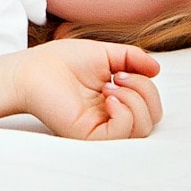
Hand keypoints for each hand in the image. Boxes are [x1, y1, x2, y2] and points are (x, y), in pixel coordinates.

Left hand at [13, 40, 162, 140]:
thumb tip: (157, 70)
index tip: (121, 70)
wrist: (33, 69)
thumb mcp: (106, 54)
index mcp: (117, 102)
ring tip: (110, 86)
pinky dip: (125, 112)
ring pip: (143, 129)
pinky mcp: (90, 136)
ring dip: (135, 100)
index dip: (146, 86)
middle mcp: (112, 118)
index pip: (150, 106)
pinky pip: (123, 133)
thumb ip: (133, 58)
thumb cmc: (63, 61)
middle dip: (145, 93)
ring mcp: (102, 129)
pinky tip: (108, 97)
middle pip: (152, 119)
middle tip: (117, 77)